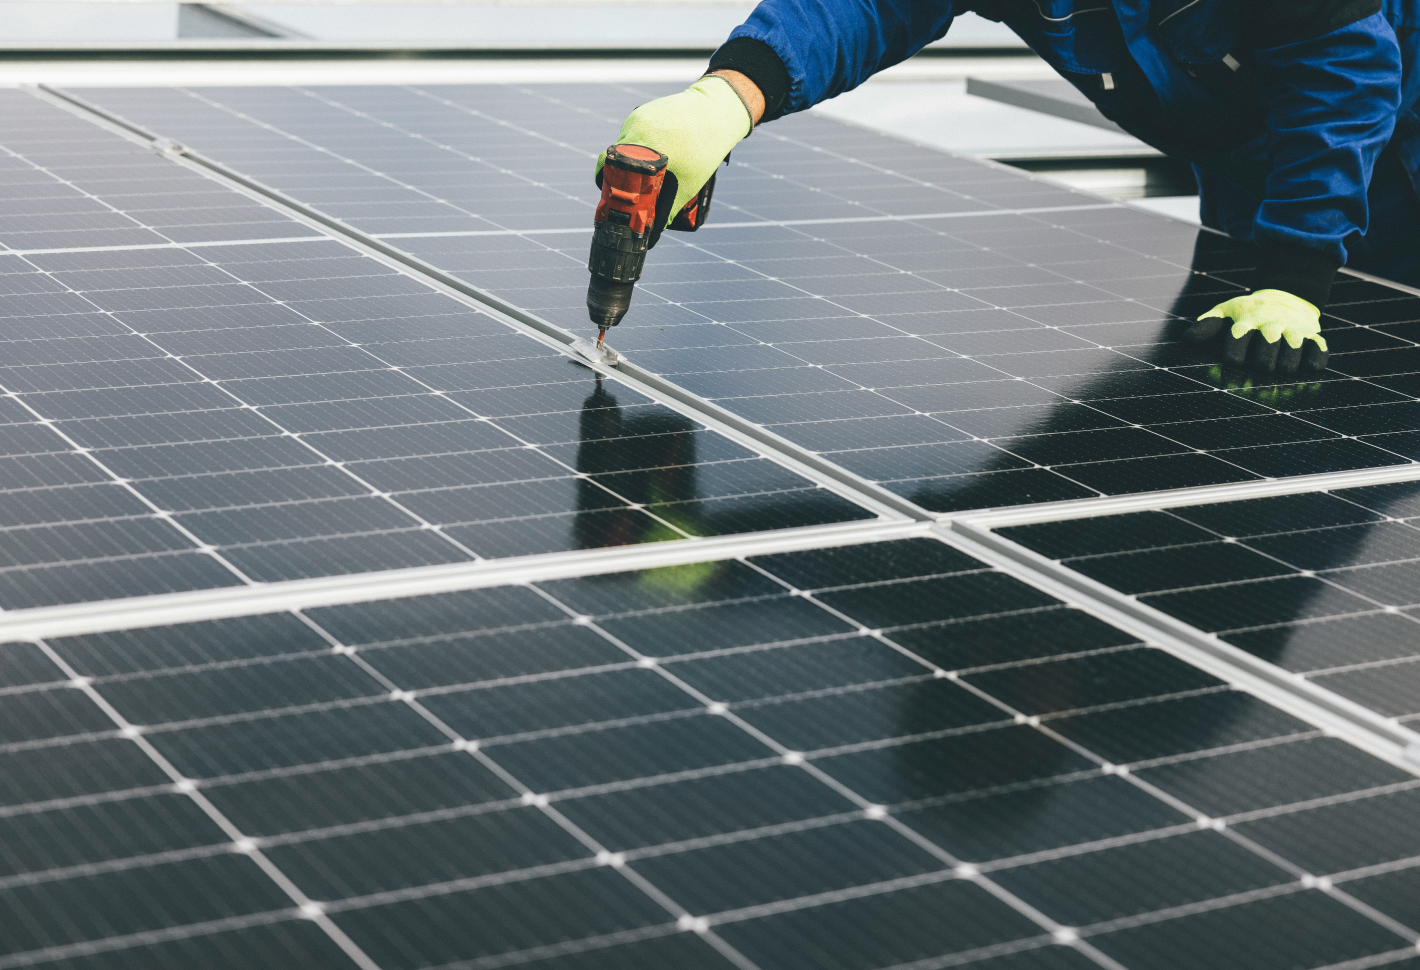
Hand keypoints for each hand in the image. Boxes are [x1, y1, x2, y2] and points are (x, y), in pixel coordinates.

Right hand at [594, 74, 755, 225]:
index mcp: (643, 146)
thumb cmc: (706, 148)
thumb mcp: (688, 184)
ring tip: (651, 169)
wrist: (716, 110)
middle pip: (614, 160)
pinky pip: (632, 135)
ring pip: (623, 147)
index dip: (608, 186)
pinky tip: (658, 151)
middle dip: (622, 177)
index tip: (614, 198)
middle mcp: (635, 129)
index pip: (608, 169)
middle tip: (633, 190)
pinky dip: (640, 147)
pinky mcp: (642, 112)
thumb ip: (668, 209)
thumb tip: (653, 231)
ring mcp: (637, 118)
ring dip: (632, 162)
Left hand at [1184, 289, 1328, 373]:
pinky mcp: (1313, 337)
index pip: (1239, 336)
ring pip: (1292, 353)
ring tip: (1281, 366)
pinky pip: (1318, 351)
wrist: (1286, 296)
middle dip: (1263, 360)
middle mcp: (1272, 325)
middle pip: (1267, 348)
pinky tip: (1309, 366)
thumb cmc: (1248, 312)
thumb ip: (1207, 326)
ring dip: (1287, 363)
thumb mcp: (1226, 312)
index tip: (1233, 362)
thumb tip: (1187, 339)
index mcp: (1247, 321)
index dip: (1236, 351)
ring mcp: (1294, 331)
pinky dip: (1315, 360)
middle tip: (1261, 366)